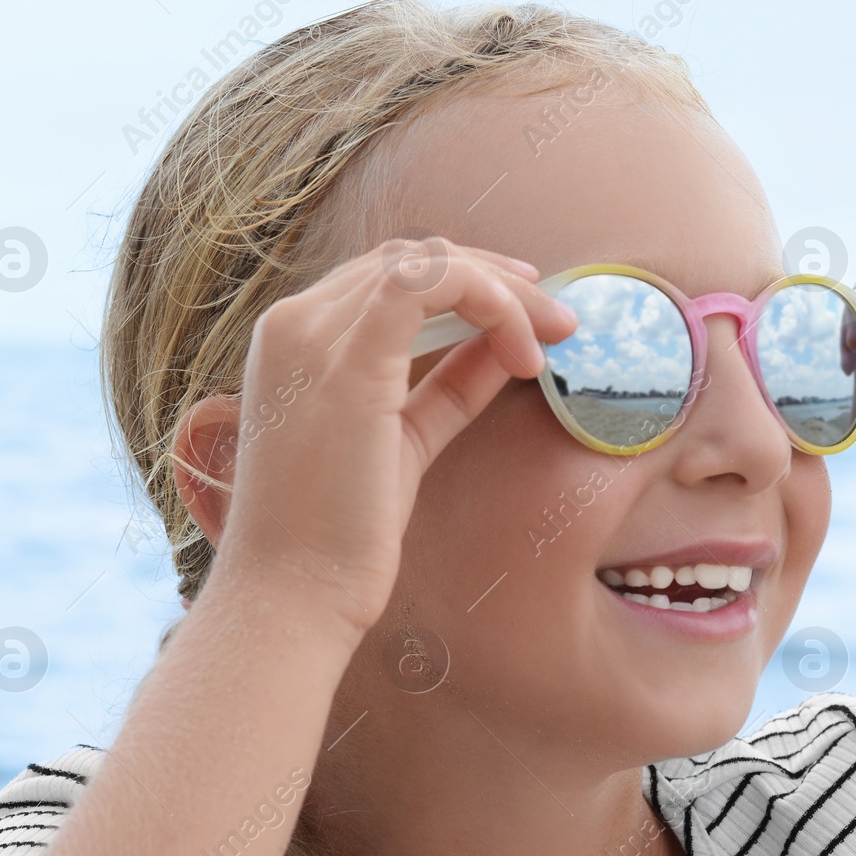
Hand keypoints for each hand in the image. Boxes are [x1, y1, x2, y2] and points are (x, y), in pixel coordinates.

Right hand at [188, 238, 577, 640]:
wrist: (295, 596)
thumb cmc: (340, 536)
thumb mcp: (405, 443)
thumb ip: (446, 388)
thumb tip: (503, 349)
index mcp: (296, 342)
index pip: (389, 278)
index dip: (469, 286)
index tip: (530, 320)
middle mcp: (295, 324)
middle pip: (410, 259)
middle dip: (497, 280)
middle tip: (560, 320)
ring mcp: (313, 335)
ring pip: (425, 262)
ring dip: (504, 290)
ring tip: (554, 334)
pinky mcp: (347, 359)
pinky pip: (428, 283)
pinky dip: (489, 299)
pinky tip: (524, 347)